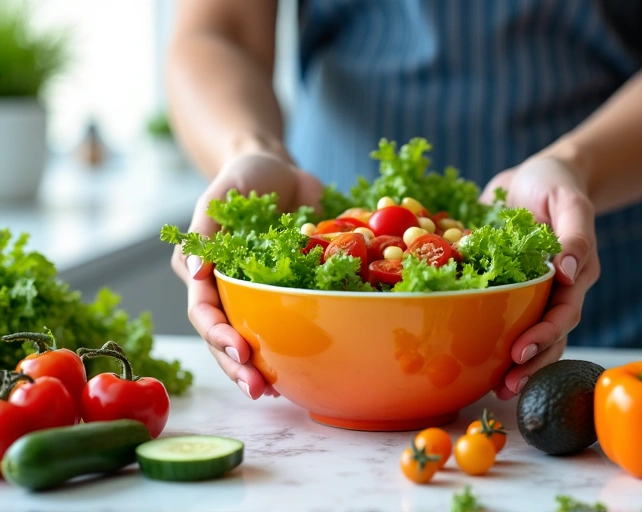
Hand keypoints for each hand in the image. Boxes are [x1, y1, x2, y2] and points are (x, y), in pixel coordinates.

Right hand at [171, 151, 323, 398]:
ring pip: (250, 339)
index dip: (219, 335)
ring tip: (273, 392)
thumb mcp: (220, 196)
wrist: (280, 167)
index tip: (241, 353)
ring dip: (258, 368)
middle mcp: (226, 289)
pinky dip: (285, 350)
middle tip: (259, 389)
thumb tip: (193, 274)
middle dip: (237, 366)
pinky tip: (294, 374)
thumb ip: (203, 233)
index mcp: (204, 271)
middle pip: (224, 336)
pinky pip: (282, 325)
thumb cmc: (243, 177)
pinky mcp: (284, 290)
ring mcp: (254, 293)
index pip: (205, 311)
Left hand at [480, 156, 600, 398]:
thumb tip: (571, 271)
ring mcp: (530, 291)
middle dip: (530, 364)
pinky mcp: (505, 284)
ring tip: (495, 388)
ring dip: (513, 363)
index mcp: (575, 276)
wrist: (537, 175)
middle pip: (548, 336)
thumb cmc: (558, 185)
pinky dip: (487, 334)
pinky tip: (471, 357)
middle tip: (506, 387)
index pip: (563, 314)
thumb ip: (576, 233)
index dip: (543, 337)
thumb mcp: (570, 201)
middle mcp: (554, 290)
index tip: (520, 354)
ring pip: (526, 333)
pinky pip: (497, 313)